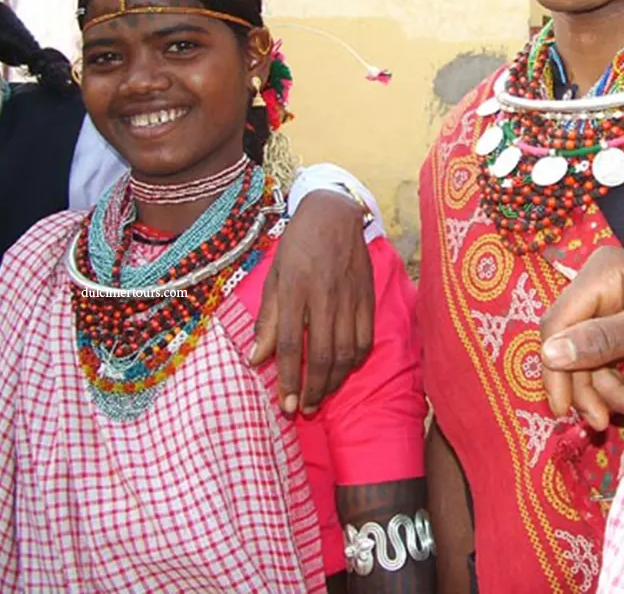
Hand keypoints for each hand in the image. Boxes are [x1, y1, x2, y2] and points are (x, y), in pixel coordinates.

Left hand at [251, 190, 374, 413]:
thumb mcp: (273, 275)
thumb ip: (267, 318)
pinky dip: (355, 361)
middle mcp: (324, 295)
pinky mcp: (367, 296)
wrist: (334, 213)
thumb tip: (256, 359)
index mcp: (294, 289)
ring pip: (346, 352)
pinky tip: (344, 370)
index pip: (289, 343)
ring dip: (335, 381)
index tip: (286, 403)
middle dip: (314, 389)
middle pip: (322, 355)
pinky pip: (365, 338)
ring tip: (322, 395)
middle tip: (305, 408)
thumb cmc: (297, 245)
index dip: (288, 378)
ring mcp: (349, 296)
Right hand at [539, 247, 623, 430]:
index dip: (555, 367)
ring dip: (612, 393)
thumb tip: (549, 354)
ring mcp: (607, 311)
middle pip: (568, 347)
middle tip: (604, 421)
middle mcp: (598, 288)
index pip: (557, 322)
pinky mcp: (617, 333)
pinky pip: (602, 368)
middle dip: (590, 387)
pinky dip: (622, 390)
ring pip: (584, 364)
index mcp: (601, 274)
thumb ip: (602, 340)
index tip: (562, 407)